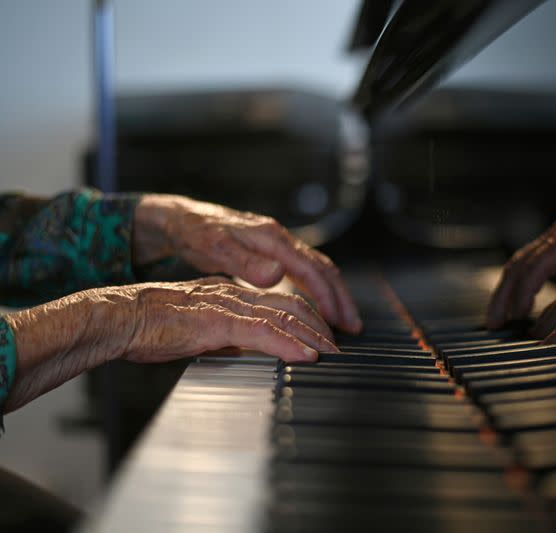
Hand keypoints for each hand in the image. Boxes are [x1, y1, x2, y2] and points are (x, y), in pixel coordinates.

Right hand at [3, 278, 335, 411]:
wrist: (115, 318)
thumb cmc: (148, 328)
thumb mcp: (197, 330)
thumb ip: (227, 335)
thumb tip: (251, 349)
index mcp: (228, 293)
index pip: (279, 302)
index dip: (307, 317)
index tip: (325, 336)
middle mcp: (233, 294)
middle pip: (290, 305)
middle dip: (321, 325)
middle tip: (341, 345)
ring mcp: (226, 305)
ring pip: (283, 316)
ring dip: (313, 335)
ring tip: (333, 352)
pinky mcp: (216, 322)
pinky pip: (262, 332)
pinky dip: (289, 344)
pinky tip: (307, 356)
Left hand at [133, 194, 361, 332]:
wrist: (180, 217)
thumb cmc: (195, 231)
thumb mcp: (214, 247)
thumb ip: (245, 262)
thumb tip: (276, 275)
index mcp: (271, 239)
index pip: (310, 269)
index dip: (326, 296)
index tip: (337, 321)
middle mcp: (280, 240)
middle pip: (322, 269)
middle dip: (340, 297)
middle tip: (353, 325)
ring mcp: (278, 245)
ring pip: (317, 269)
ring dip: (333, 294)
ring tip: (344, 320)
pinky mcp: (272, 252)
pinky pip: (305, 270)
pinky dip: (318, 289)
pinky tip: (319, 305)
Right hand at [487, 186, 555, 326]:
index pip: (537, 264)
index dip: (524, 291)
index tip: (517, 316)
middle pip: (519, 264)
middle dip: (503, 294)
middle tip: (493, 323)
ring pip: (520, 264)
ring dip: (505, 291)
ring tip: (497, 319)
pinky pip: (530, 264)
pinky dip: (518, 285)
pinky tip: (517, 304)